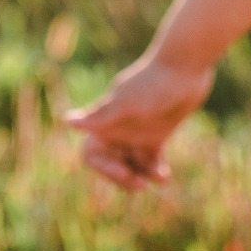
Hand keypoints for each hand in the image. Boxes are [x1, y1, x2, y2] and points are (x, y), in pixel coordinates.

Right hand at [64, 54, 214, 190]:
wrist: (184, 66)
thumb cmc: (153, 83)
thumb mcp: (126, 103)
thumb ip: (98, 117)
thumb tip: (65, 120)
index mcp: (106, 122)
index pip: (91, 154)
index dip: (103, 168)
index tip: (123, 172)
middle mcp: (118, 129)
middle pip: (111, 164)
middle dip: (123, 178)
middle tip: (140, 183)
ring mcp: (137, 132)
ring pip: (132, 165)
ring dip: (142, 176)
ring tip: (158, 177)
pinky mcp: (157, 134)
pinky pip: (151, 160)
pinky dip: (155, 170)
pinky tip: (164, 176)